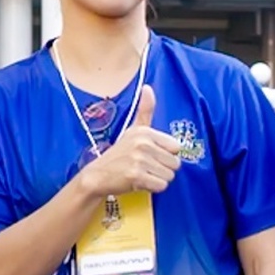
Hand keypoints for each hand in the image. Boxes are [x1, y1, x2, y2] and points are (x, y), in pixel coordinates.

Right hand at [75, 85, 187, 201]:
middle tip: (146, 167)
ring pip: (169, 176)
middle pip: (175, 163)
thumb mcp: (132, 130)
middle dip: (163, 169)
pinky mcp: (136, 176)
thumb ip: (145, 110)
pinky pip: (161, 186)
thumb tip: (148, 87)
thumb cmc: (119, 154)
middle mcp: (143, 144)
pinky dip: (153, 188)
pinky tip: (140, 182)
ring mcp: (139, 160)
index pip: (176, 147)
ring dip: (158, 179)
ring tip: (143, 174)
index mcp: (145, 132)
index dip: (166, 154)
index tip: (152, 155)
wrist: (97, 175)